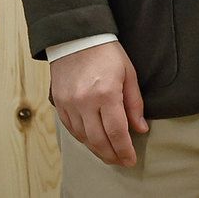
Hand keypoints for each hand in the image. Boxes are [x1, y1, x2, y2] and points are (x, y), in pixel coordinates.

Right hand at [51, 40, 147, 166]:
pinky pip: (71, 129)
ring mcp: (69, 104)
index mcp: (106, 93)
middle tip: (121, 161)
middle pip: (98, 140)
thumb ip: (134, 103)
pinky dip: (83, 138)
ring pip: (83, 138)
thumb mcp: (128, 73)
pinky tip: (93, 141)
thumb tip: (140, 129)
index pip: (116, 132)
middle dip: (112, 155)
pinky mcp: (59, 104)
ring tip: (109, 154)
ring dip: (97, 150)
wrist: (75, 37)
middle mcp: (85, 102)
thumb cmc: (105, 52)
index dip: (124, 149)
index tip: (131, 159)